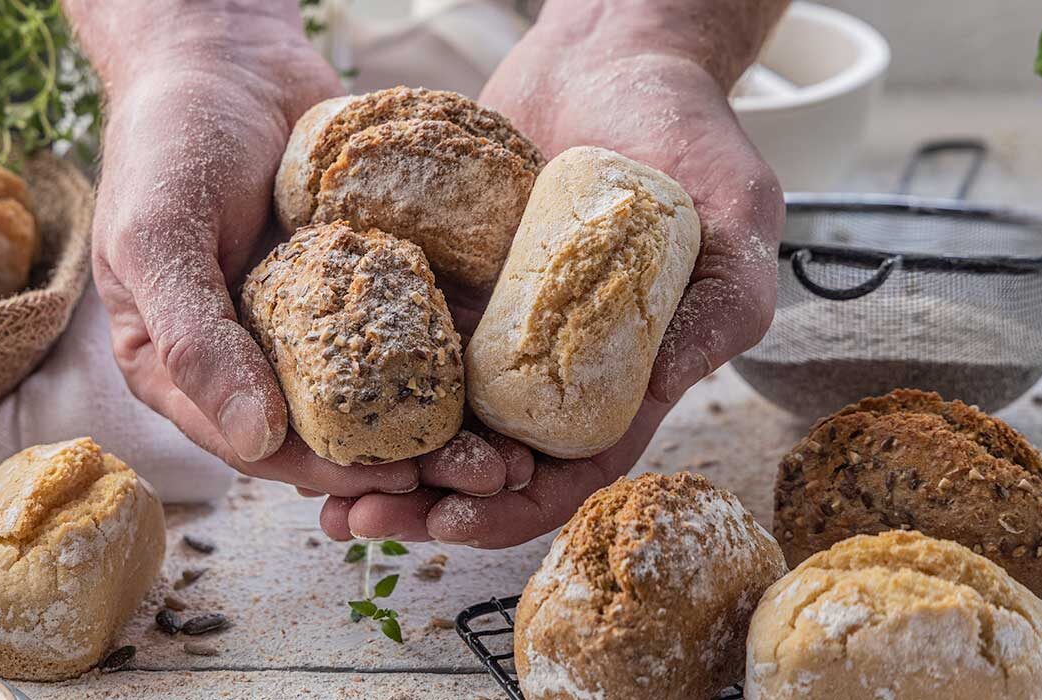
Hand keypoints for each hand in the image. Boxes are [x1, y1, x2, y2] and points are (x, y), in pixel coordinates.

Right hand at [67, 1, 525, 497]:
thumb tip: (253, 438)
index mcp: (185, 370)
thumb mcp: (158, 238)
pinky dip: (448, 365)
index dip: (325, 469)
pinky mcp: (358, 290)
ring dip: (438, 432)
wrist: (227, 59)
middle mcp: (248, 361)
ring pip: (375, 400)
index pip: (256, 444)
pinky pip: (402, 335)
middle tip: (477, 478)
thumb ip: (193, 338)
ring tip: (505, 452)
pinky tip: (501, 385)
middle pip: (325, 436)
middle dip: (400, 466)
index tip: (397, 483)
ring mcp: (307, 328)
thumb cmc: (170, 143)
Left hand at [320, 19, 784, 545]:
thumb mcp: (737, 213)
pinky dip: (356, 370)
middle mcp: (546, 364)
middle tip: (354, 512)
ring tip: (311, 479)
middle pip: (481, 460)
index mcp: (617, 376)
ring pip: (428, 412)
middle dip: (420, 500)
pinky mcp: (447, 275)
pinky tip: (305, 387)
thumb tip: (668, 384)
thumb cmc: (691, 130)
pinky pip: (396, 331)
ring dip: (376, 454)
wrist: (616, 51)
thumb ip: (723, 301)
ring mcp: (492, 322)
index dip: (510, 508)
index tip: (448, 521)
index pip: (566, 471)